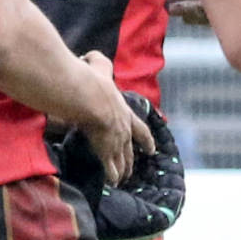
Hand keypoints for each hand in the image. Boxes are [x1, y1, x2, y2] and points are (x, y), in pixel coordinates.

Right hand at [78, 51, 140, 184]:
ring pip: (122, 159)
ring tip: (122, 179)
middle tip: (135, 168)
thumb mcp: (98, 65)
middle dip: (133, 158)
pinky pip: (109, 166)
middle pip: (131, 147)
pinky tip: (112, 183)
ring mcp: (115, 139)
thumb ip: (97, 61)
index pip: (139, 127)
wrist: (87, 96)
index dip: (146, 138)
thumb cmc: (92, 81)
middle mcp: (123, 127)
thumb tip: (89, 56)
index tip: (153, 149)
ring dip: (123, 169)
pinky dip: (111, 174)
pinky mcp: (104, 149)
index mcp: (124, 111)